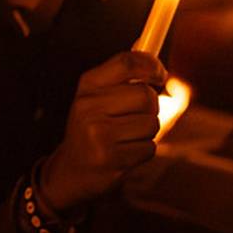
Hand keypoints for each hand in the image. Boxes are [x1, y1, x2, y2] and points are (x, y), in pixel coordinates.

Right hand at [43, 51, 164, 209]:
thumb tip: (156, 64)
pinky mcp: (110, 158)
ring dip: (147, 133)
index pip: (126, 63)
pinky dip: (143, 151)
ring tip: (126, 137)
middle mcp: (89, 107)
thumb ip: (123, 78)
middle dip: (150, 108)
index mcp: (87, 86)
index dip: (151, 66)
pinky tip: (124, 153)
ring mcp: (98, 134)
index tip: (160, 75)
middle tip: (136, 116)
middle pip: (146, 96)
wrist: (72, 170)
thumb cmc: (93, 128)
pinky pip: (149, 148)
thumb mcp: (97, 97)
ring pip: (151, 124)